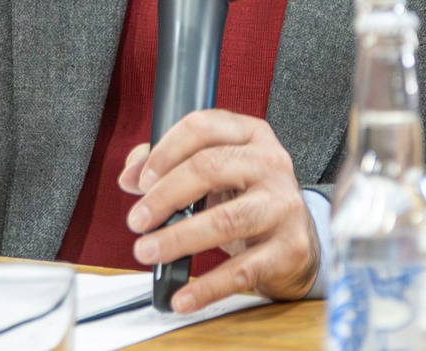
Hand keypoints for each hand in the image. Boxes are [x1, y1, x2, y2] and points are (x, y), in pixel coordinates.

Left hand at [118, 109, 319, 312]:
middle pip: (210, 168)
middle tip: (137, 221)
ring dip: (178, 238)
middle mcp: (271, 163)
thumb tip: (130, 176)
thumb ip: (168, 163)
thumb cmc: (248, 198)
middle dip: (165, 196)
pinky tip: (183, 297)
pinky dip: (207, 288)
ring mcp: (283, 205)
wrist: (295, 240)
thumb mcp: (214, 172)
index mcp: (250, 134)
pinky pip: (242, 271)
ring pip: (226, 219)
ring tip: (148, 252)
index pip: (203, 127)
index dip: (165, 152)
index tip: (141, 180)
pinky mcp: (290, 248)